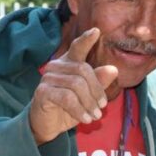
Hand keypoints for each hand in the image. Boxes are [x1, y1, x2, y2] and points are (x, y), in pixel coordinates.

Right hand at [29, 28, 118, 144]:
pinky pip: (67, 98)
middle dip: (97, 90)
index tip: (97, 31)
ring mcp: (47, 77)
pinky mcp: (42, 91)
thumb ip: (99, 82)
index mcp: (68, 62)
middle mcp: (56, 66)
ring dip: (89, 103)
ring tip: (95, 116)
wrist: (49, 124)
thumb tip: (113, 69)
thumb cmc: (70, 107)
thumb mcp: (88, 96)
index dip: (86, 40)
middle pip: (83, 70)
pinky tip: (86, 119)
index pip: (77, 47)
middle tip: (102, 106)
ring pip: (76, 85)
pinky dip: (80, 110)